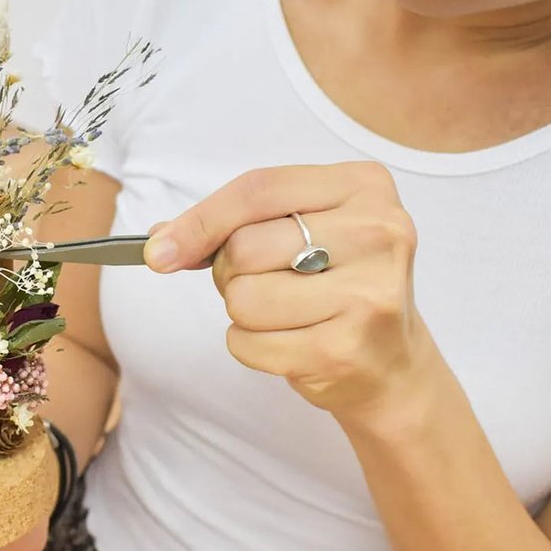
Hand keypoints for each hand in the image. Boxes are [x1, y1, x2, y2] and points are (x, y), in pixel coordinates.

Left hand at [144, 162, 442, 428]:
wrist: (391, 364)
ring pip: (243, 298)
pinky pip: (249, 343)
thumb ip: (233, 225)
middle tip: (263, 284)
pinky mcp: (345, 348)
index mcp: (364, 186)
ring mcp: (367, 293)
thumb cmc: (334, 287)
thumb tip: (159, 241)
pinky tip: (290, 342)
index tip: (159, 250)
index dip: (200, 220)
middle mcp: (377, 233)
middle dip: (230, 272)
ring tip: (282, 314)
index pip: (258, 189)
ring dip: (242, 313)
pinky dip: (250, 347)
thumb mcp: (300, 233)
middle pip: (244, 247)